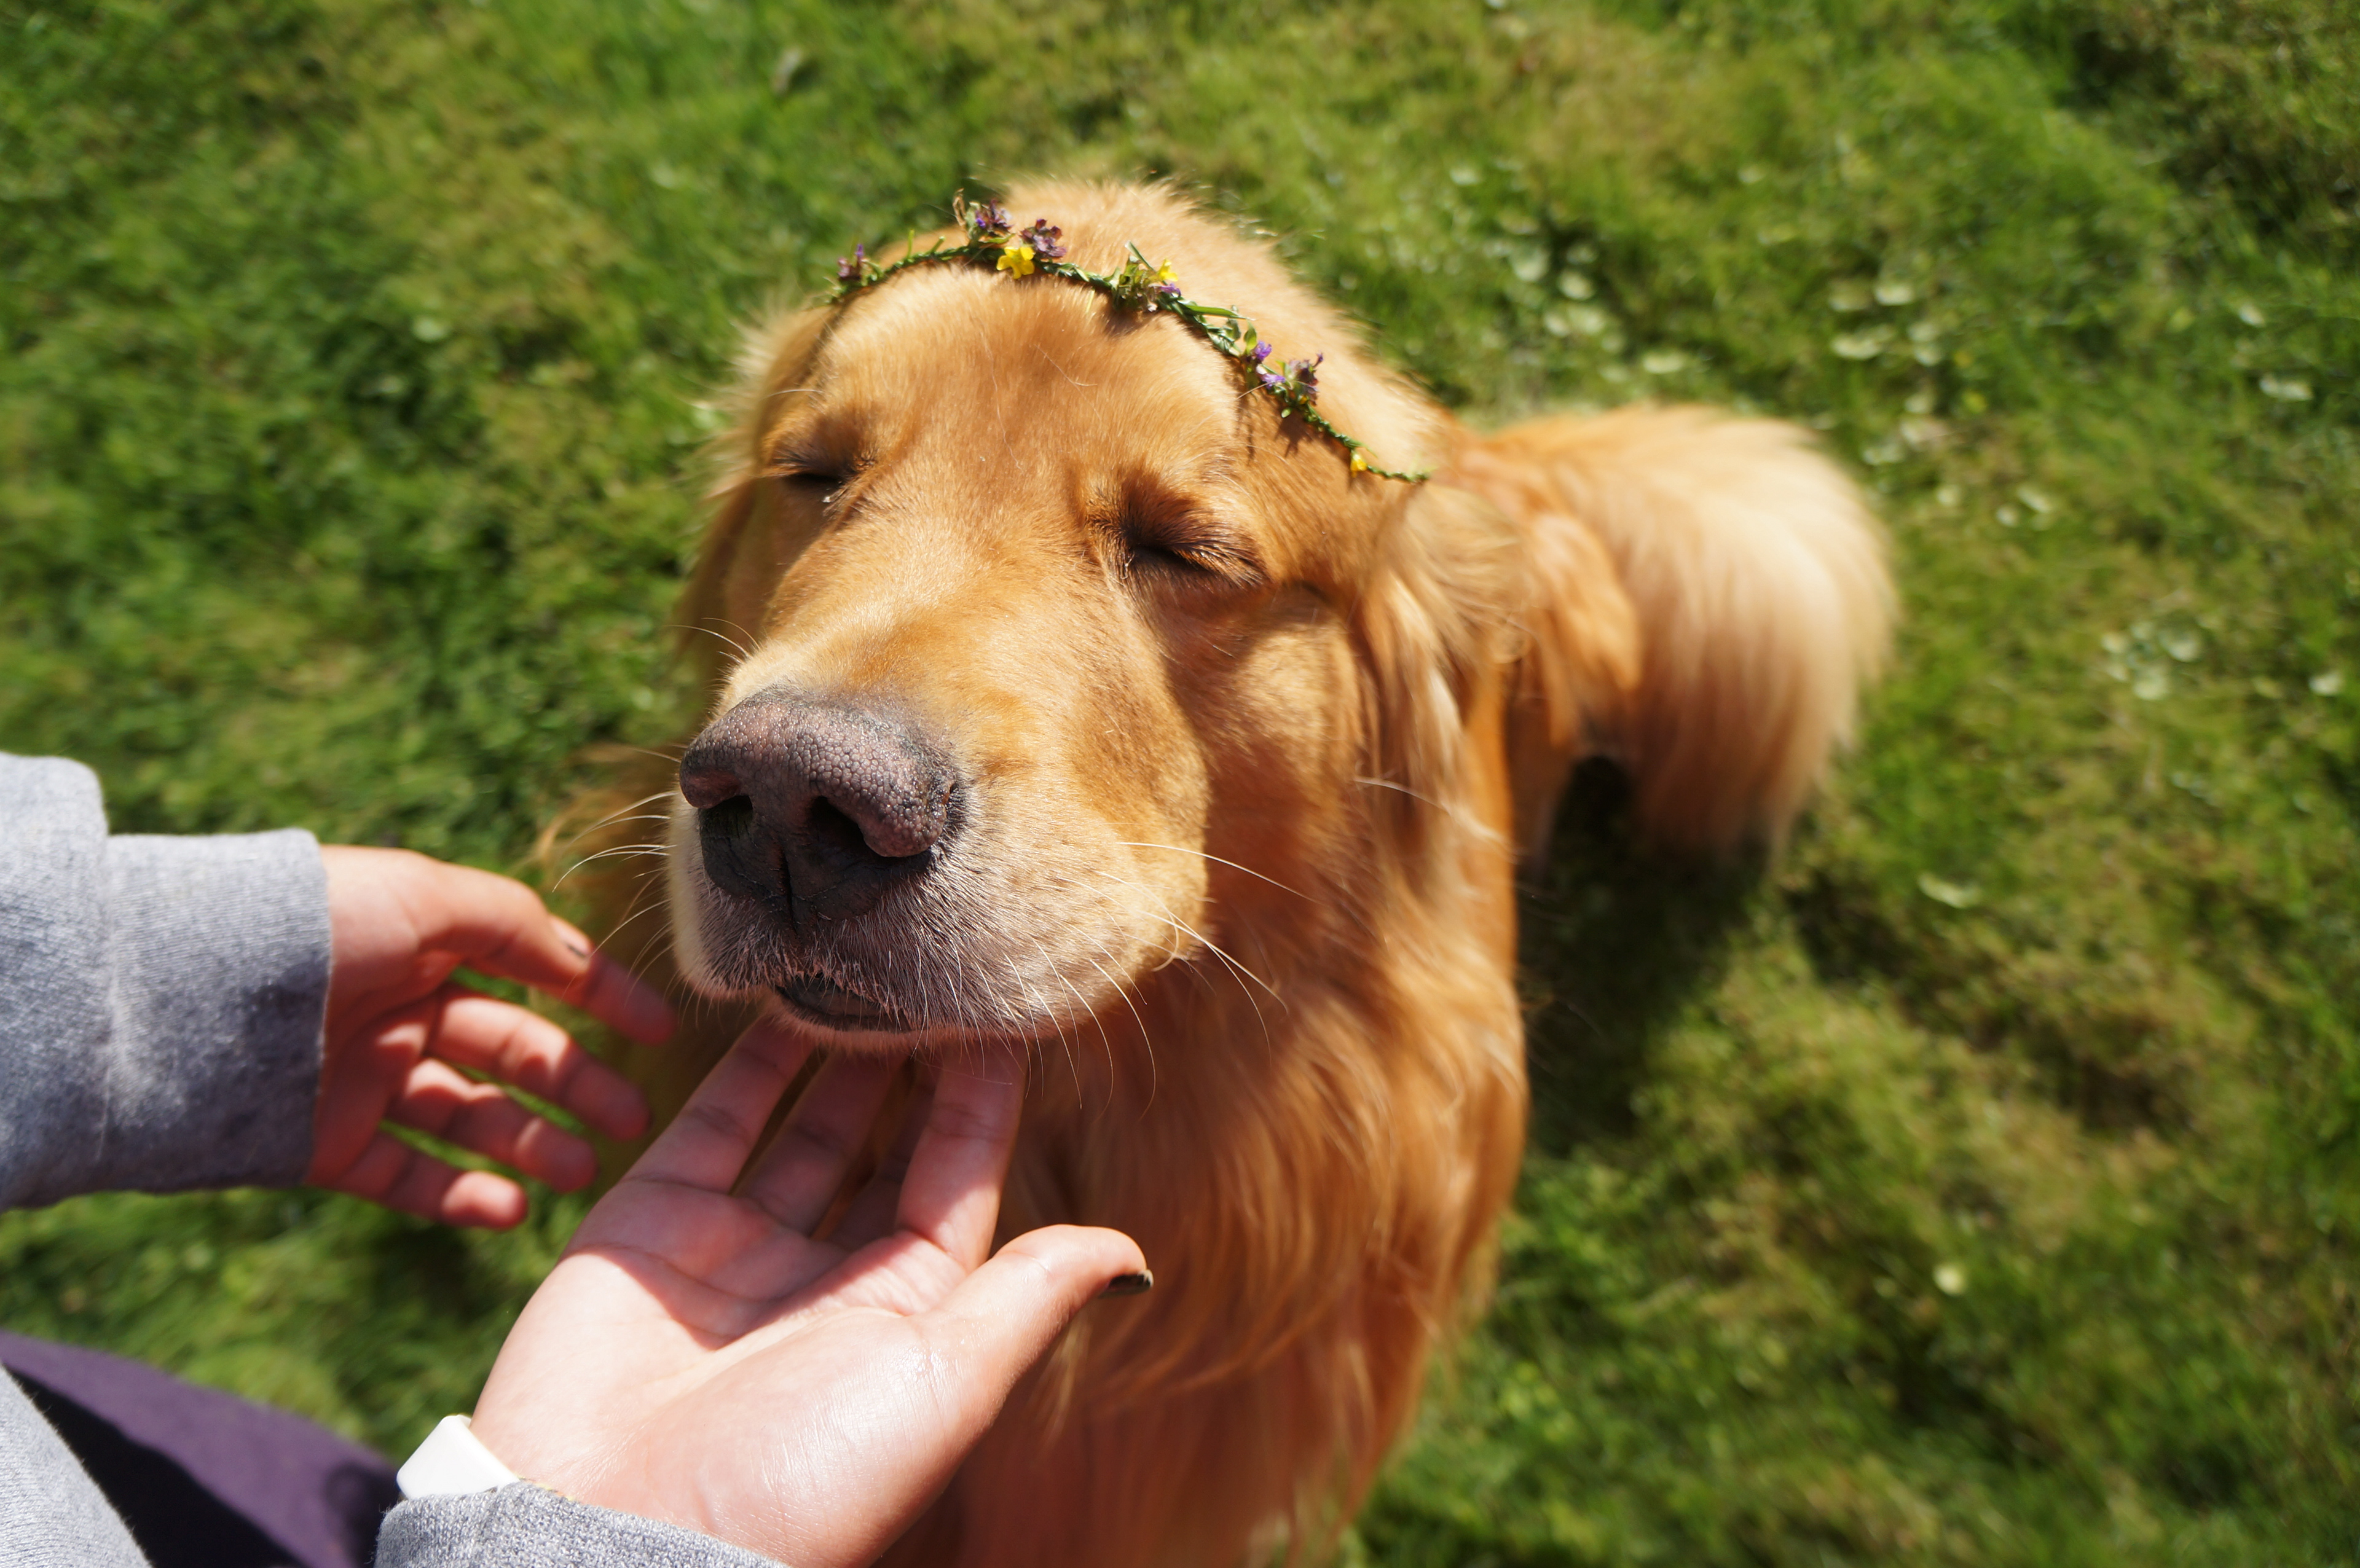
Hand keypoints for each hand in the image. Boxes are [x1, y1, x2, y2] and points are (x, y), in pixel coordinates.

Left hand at [311, 846, 673, 1227]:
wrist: (182, 1000)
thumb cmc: (310, 927)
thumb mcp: (425, 897)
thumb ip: (515, 924)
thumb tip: (583, 959)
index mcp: (426, 944)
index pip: (535, 971)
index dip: (601, 997)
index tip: (659, 1033)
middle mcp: (402, 1010)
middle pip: (512, 1053)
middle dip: (579, 1085)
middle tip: (635, 1121)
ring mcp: (365, 1081)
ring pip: (471, 1119)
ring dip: (532, 1145)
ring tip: (583, 1172)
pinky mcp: (327, 1146)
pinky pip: (409, 1179)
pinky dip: (462, 1197)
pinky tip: (511, 1210)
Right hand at [469, 1021, 1146, 1567]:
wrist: (613, 1532)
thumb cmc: (800, 1482)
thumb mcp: (943, 1389)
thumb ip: (1027, 1301)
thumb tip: (1135, 1255)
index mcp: (906, 1316)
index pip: (960, 1175)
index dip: (985, 1093)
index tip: (1012, 1004)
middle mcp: (827, 1275)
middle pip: (887, 1143)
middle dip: (916, 1061)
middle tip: (940, 961)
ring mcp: (738, 1242)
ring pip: (806, 1120)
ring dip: (840, 1046)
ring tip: (874, 962)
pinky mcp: (653, 1218)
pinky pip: (715, 1118)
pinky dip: (750, 1056)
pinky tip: (788, 990)